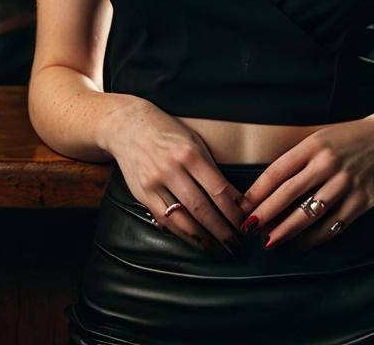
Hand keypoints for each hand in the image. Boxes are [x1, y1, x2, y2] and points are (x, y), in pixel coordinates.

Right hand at [104, 99, 246, 255]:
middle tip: (238, 244)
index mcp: (190, 153)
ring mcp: (155, 183)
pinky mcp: (142, 194)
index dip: (234, 209)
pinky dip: (182, 233)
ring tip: (219, 248)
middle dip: (222, 230)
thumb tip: (233, 197)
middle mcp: (172, 169)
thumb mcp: (194, 140)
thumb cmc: (168, 131)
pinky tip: (195, 240)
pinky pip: (165, 220)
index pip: (217, 188)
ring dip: (204, 238)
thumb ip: (210, 167)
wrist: (128, 126)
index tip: (245, 221)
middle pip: (202, 208)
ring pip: (183, 219)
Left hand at [237, 112, 373, 253]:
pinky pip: (334, 224)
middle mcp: (328, 163)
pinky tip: (300, 245)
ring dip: (287, 230)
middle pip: (289, 193)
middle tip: (248, 230)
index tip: (243, 207)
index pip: (278, 170)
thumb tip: (267, 186)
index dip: (258, 191)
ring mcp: (346, 182)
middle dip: (266, 214)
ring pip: (310, 213)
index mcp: (314, 145)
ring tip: (269, 242)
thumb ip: (298, 158)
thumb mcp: (321, 137)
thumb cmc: (349, 139)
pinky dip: (314, 238)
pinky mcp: (362, 200)